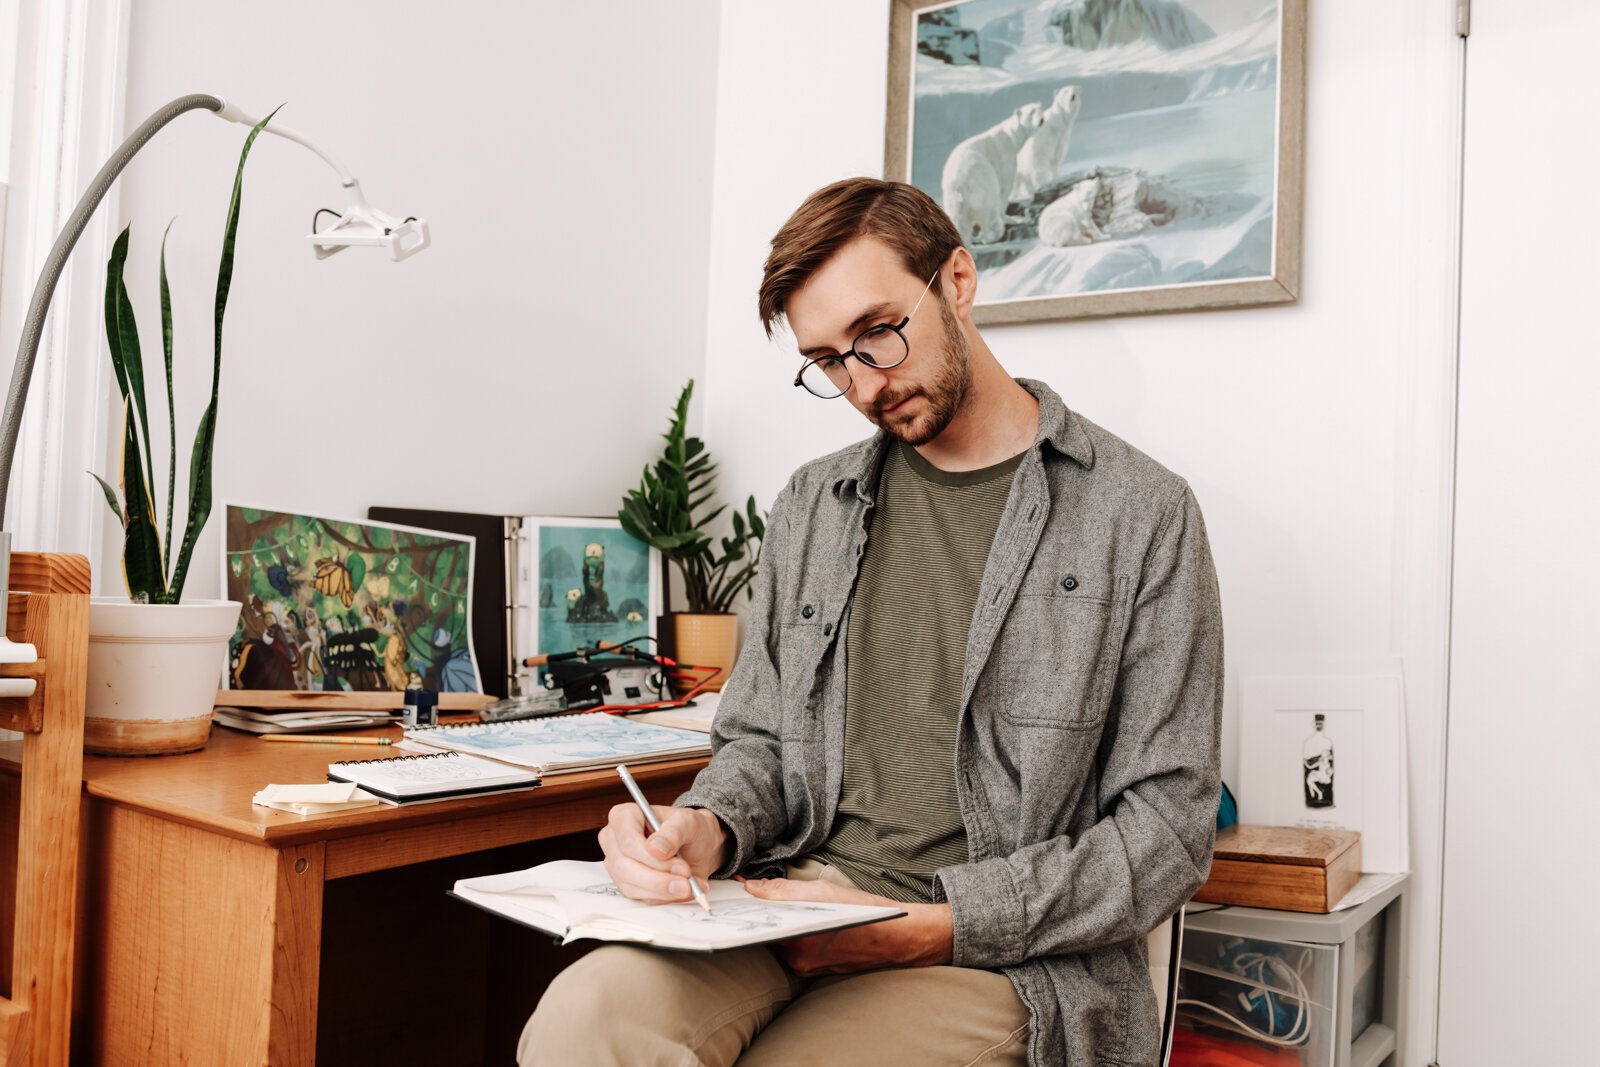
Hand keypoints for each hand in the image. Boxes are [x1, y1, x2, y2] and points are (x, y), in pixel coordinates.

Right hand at [598, 803, 727, 903]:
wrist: (698, 846)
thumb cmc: (689, 828)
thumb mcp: (688, 822)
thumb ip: (673, 832)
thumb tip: (655, 848)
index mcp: (624, 817)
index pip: (627, 841)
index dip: (650, 857)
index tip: (680, 865)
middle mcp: (614, 840)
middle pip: (624, 866)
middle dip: (658, 878)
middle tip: (687, 881)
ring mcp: (617, 864)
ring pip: (630, 886)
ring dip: (662, 890)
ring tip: (690, 886)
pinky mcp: (627, 884)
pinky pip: (639, 897)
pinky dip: (663, 897)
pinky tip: (684, 891)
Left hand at [740, 877, 953, 975]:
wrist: (900, 938)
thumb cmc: (866, 913)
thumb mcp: (823, 892)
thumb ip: (783, 891)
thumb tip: (751, 888)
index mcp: (799, 943)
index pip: (758, 926)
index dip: (745, 908)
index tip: (732, 892)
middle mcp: (800, 961)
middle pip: (766, 934)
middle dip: (758, 914)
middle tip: (746, 893)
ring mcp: (808, 969)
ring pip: (778, 942)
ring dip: (773, 923)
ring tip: (769, 902)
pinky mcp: (816, 970)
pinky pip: (793, 949)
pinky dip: (788, 933)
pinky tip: (791, 918)